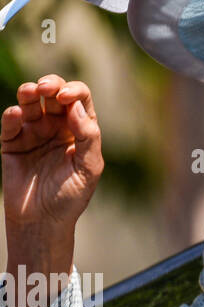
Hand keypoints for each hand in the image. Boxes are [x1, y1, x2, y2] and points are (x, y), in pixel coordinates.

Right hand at [2, 74, 103, 236]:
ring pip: (30, 104)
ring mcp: (34, 133)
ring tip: (30, 91)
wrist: (43, 222)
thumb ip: (88, 137)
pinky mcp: (12, 144)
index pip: (79, 99)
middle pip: (54, 95)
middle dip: (51, 85)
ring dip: (29, 93)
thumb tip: (76, 107)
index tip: (66, 98)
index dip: (74, 91)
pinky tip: (15, 113)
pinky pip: (10, 124)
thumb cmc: (71, 196)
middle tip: (46, 88)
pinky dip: (11, 116)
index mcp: (80, 129)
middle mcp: (57, 126)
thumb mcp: (88, 167)